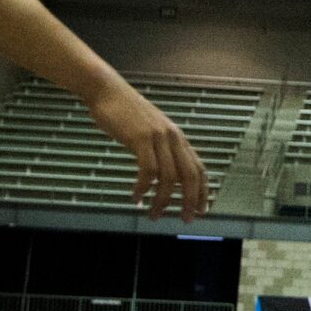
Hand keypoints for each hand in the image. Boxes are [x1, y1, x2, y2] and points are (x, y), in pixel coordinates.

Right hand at [85, 79, 209, 218]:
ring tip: (154, 214)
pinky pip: (147, 170)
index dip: (202, 192)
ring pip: (169, 177)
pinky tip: (136, 197)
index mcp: (178, 138)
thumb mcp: (150, 131)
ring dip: (162, 200)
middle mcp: (173, 137)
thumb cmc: (125, 113)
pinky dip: (143, 187)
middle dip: (190, 201)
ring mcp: (158, 137)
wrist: (107, 90)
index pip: (199, 168)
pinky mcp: (141, 138)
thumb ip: (160, 149)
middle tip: (185, 219)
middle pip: (190, 175)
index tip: (201, 210)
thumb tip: (164, 174)